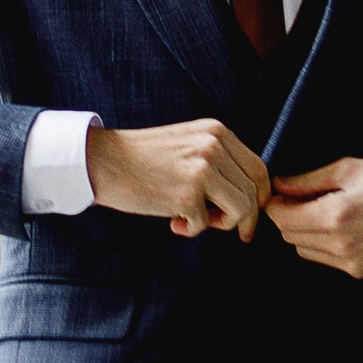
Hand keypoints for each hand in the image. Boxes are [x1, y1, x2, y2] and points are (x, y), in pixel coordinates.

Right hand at [86, 117, 268, 239]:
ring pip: (240, 208)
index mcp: (217, 132)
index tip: (250, 215)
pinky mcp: (187, 194)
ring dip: (222, 223)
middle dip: (246, 217)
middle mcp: (214, 146)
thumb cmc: (143, 159)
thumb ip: (219, 161)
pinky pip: (206, 223)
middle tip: (229, 229)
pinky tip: (173, 222)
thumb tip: (249, 196)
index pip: (258, 168)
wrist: (103, 161)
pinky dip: (192, 229)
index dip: (259, 196)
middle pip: (254, 191)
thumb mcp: (188, 144)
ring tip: (195, 221)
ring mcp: (202, 169)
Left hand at [265, 157, 362, 279]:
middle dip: (288, 215)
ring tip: (323, 209)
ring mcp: (348, 261)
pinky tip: (339, 225)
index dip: (274, 202)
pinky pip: (322, 258)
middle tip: (300, 196)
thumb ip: (308, 180)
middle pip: (289, 234)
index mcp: (335, 216)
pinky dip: (320, 242)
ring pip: (302, 248)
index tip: (281, 190)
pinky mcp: (357, 270)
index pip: (281, 218)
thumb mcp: (349, 168)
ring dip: (303, 230)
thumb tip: (279, 184)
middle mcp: (339, 244)